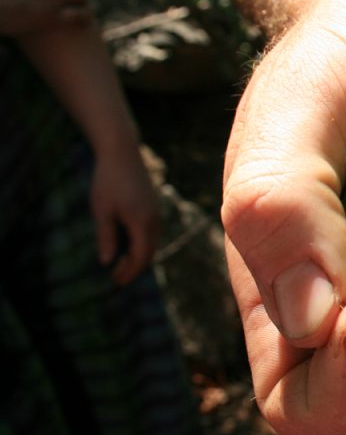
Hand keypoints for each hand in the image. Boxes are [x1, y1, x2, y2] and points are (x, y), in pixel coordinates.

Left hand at [90, 141, 160, 284]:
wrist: (122, 152)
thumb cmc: (108, 181)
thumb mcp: (102, 211)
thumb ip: (106, 237)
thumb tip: (107, 262)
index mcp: (142, 223)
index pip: (140, 256)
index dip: (129, 272)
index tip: (116, 282)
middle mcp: (154, 220)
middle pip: (149, 252)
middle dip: (135, 267)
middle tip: (117, 278)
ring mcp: (155, 212)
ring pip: (152, 242)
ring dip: (139, 256)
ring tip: (121, 264)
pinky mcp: (153, 205)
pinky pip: (152, 232)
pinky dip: (142, 243)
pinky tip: (128, 244)